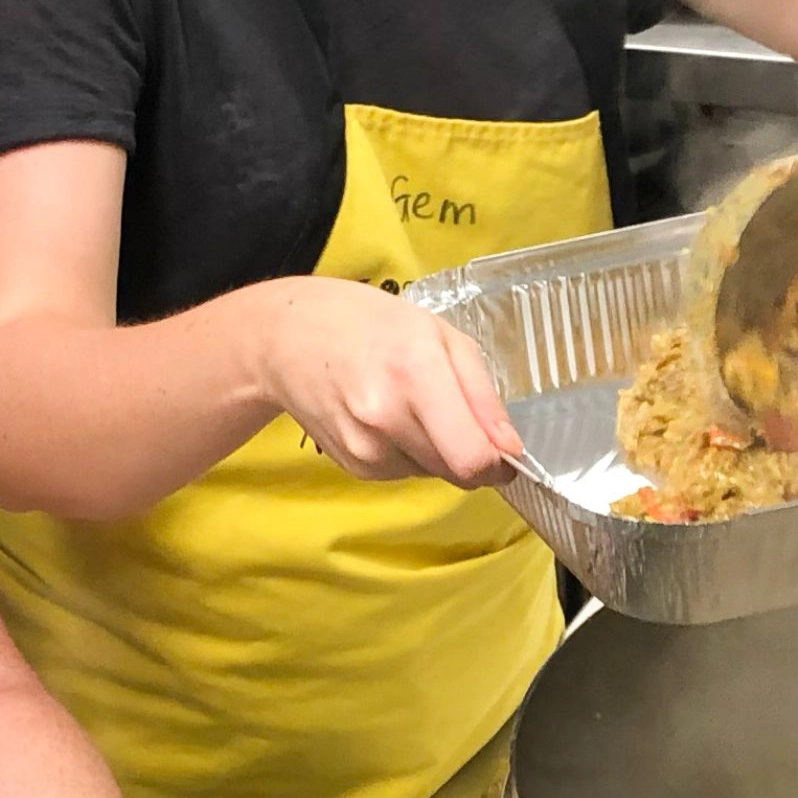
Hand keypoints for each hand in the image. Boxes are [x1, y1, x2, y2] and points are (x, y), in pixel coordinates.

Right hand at [257, 280, 523, 485]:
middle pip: (457, 471)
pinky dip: (407, 453)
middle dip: (468, 451)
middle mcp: (386, 418)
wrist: (287, 338)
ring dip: (435, 450)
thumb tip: (510, 449)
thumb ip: (482, 394)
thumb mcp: (440, 335)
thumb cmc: (370, 325)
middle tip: (449, 410)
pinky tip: (385, 418)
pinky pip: (404, 473)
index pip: (471, 457)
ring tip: (408, 404)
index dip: (497, 463)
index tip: (503, 453)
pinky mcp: (352, 467)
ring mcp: (364, 447)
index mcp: (416, 374)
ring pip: (432, 473)